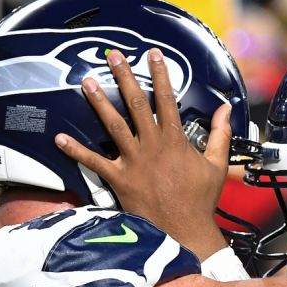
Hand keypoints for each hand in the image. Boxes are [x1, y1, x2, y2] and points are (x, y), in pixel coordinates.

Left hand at [55, 48, 232, 257]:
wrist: (185, 231)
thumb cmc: (200, 201)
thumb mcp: (217, 164)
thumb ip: (220, 134)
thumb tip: (225, 110)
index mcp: (175, 140)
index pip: (166, 99)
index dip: (160, 74)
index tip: (153, 55)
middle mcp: (152, 146)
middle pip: (136, 104)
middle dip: (124, 77)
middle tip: (113, 56)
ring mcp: (134, 161)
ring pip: (113, 125)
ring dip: (99, 102)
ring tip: (86, 83)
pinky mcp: (120, 179)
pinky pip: (94, 162)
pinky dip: (77, 151)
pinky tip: (60, 139)